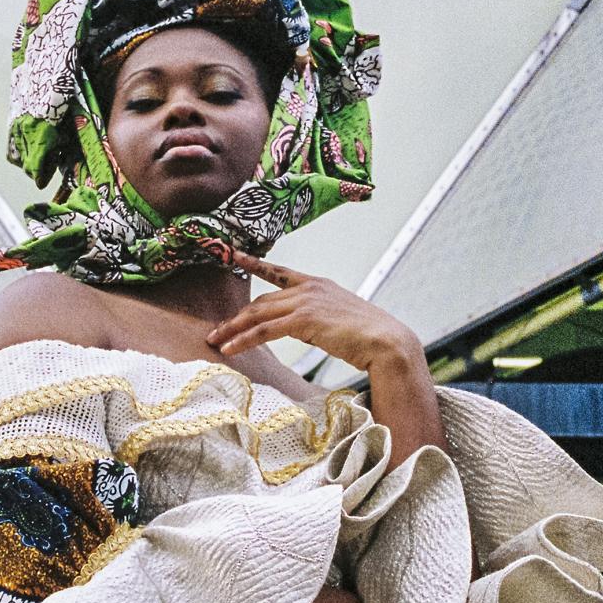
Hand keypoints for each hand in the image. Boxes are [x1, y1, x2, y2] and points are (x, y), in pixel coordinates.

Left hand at [206, 250, 419, 372]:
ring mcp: (306, 301)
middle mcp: (308, 288)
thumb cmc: (368, 337)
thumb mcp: (337, 319)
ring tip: (216, 341)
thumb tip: (297, 327)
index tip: (234, 253)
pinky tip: (231, 349)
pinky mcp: (304, 319)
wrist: (386, 342)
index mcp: (317, 284)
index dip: (254, 263)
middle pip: (261, 300)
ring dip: (234, 328)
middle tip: (216, 331)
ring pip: (258, 313)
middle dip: (236, 316)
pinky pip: (265, 330)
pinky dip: (244, 339)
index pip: (278, 271)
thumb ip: (315, 318)